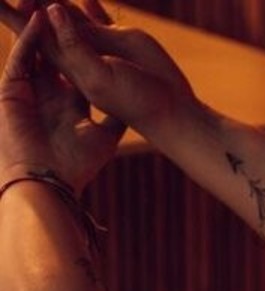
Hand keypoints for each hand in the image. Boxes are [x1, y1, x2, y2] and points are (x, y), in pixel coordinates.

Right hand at [0, 6, 122, 194]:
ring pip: (33, 48)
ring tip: (45, 0)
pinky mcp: (12, 91)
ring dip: (39, 23)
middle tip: (62, 1)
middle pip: (52, 49)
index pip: (75, 63)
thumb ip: (116, 118)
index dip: (82, 43)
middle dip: (56, 25)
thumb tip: (136, 107)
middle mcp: (48, 91)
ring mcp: (29, 89)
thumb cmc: (77, 166)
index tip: (92, 19)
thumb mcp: (106, 138)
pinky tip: (39, 20)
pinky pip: (21, 58)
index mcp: (69, 100)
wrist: (49, 182)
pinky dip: (29, 39)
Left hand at [26, 0, 198, 142]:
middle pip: (44, 21)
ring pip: (68, 14)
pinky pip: (97, 17)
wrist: (169, 111)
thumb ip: (75, 46)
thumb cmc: (135, 101)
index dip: (12, 16)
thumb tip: (53, 12)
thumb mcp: (97, 77)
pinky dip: (90, 4)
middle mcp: (77, 53)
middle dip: (31, 3)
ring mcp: (96, 46)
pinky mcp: (117, 41)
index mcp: (66, 63)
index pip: (30, 34)